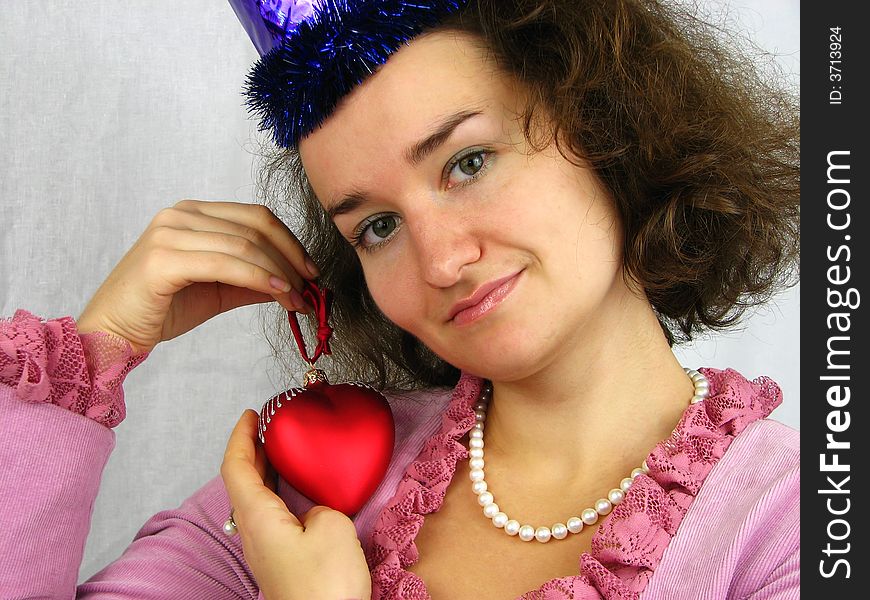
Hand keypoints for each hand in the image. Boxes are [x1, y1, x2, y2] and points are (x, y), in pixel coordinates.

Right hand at [77, 200, 319, 354]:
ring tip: (298, 300)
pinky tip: (278, 294)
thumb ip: (253, 280)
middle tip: (310, 289)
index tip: (311, 271)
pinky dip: (259, 278)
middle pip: (255, 227)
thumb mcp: (219, 290)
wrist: (112, 332)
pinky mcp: (163, 259)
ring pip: (244, 245)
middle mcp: (180, 215)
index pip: (256, 216)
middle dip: (291, 259)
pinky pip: (225, 264)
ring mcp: (169, 233)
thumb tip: (295, 283)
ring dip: (280, 274)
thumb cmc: (162, 308)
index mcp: (193, 213)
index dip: (291, 242)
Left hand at [221, 409, 371, 599]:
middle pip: (242, 482)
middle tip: (268, 427)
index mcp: (258, 517)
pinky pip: (271, 517)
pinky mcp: (280, 562)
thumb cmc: (324, 586)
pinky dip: (279, 493)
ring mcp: (265, 550)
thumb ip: (321, 506)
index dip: (239, 437)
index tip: (250, 415)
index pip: (235, 467)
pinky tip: (300, 493)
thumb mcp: (333, 527)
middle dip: (252, 450)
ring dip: (265, 472)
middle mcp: (254, 532)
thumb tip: (314, 513)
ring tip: (284, 452)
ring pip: (255, 500)